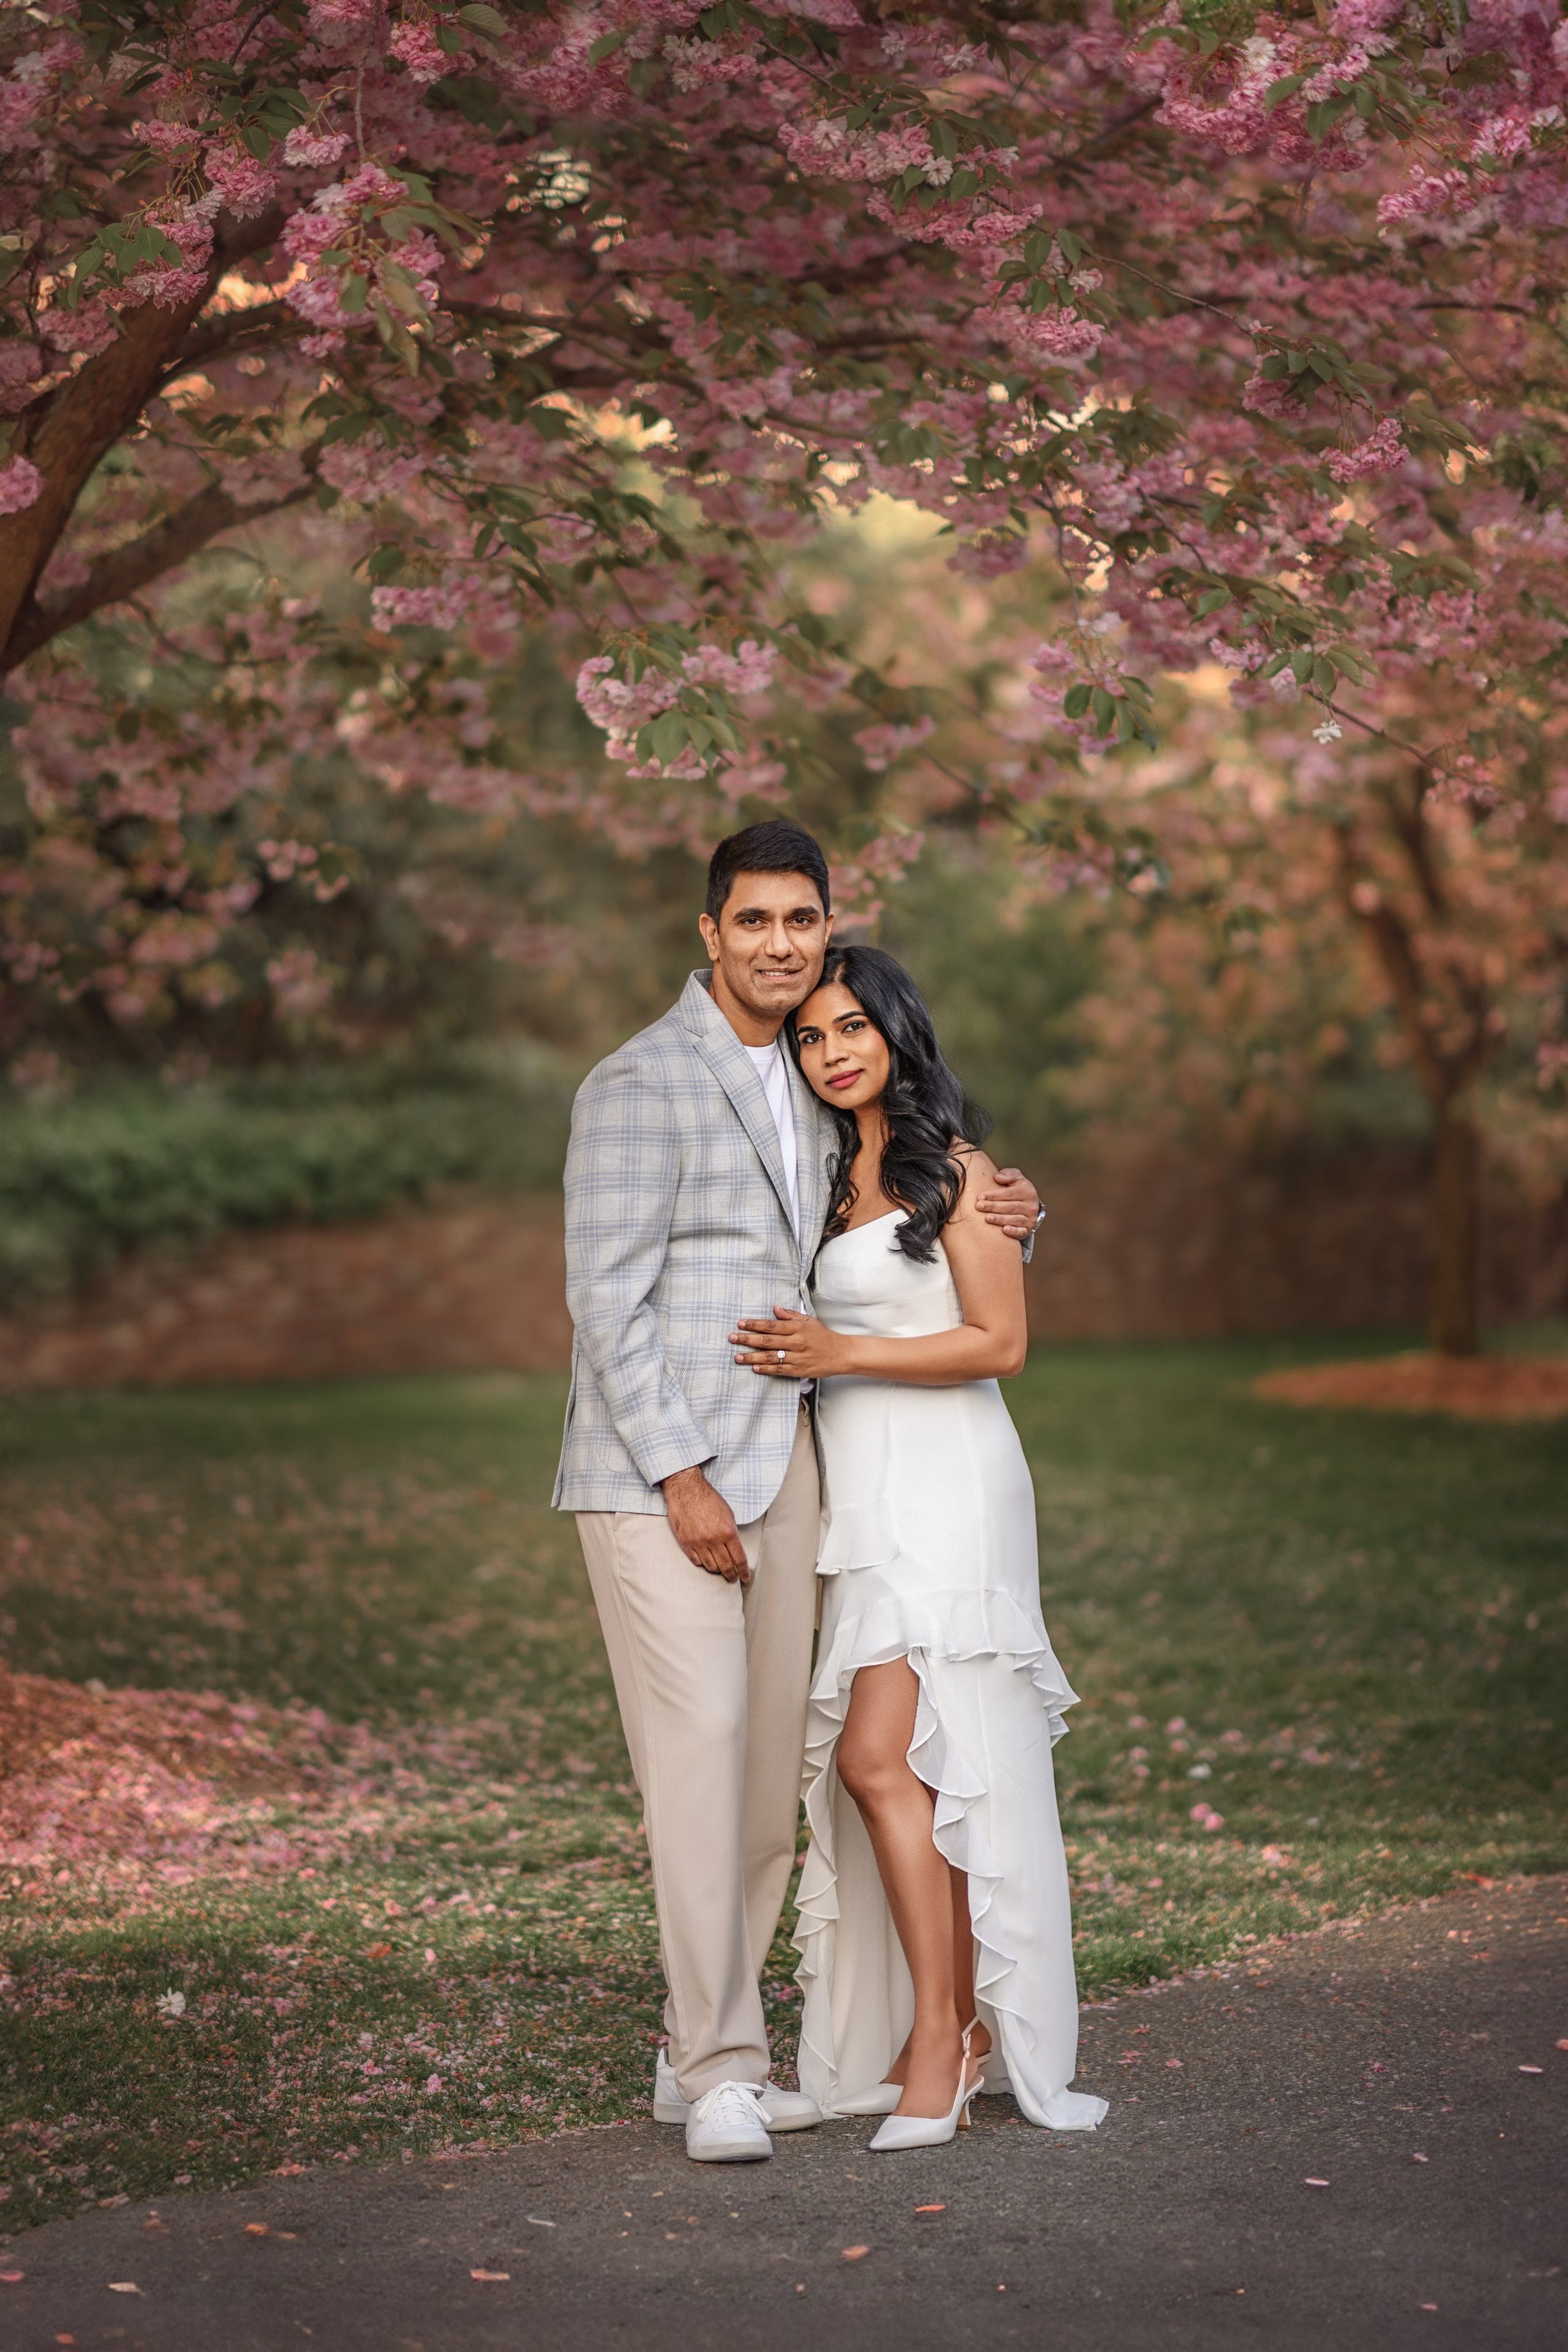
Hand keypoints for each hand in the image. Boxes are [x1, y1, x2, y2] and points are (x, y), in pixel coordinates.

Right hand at [662, 1465, 749, 1581]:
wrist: (686, 1490)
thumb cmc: (708, 1499)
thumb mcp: (728, 1513)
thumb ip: (732, 1532)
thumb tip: (735, 1548)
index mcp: (728, 1532)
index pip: (739, 1559)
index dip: (744, 1571)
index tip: (745, 1576)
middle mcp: (714, 1540)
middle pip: (726, 1566)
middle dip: (732, 1575)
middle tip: (734, 1578)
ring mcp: (698, 1543)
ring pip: (711, 1567)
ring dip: (718, 1571)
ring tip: (721, 1570)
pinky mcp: (686, 1543)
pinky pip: (697, 1561)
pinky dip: (703, 1564)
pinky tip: (707, 1562)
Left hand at [731, 1305, 847, 1379]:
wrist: (841, 1354)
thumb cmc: (823, 1336)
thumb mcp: (809, 1321)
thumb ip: (791, 1315)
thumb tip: (775, 1309)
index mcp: (797, 1328)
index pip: (771, 1325)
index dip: (755, 1324)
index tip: (741, 1323)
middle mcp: (796, 1342)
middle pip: (767, 1341)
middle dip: (747, 1339)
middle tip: (732, 1338)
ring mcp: (797, 1357)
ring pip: (771, 1357)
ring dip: (752, 1356)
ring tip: (737, 1356)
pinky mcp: (798, 1370)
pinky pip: (779, 1370)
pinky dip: (766, 1369)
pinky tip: (754, 1368)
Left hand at [976, 1165, 1040, 1240]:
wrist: (1029, 1206)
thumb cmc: (1018, 1190)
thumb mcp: (1016, 1178)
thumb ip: (1008, 1174)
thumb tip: (998, 1177)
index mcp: (1028, 1191)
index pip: (1009, 1193)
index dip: (994, 1195)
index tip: (980, 1196)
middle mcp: (1031, 1206)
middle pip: (1010, 1207)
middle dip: (993, 1206)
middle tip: (979, 1206)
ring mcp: (1030, 1219)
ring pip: (1014, 1219)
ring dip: (1000, 1219)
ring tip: (987, 1218)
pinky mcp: (1028, 1230)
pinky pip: (1021, 1232)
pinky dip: (1014, 1232)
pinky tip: (1004, 1230)